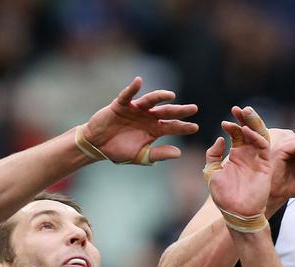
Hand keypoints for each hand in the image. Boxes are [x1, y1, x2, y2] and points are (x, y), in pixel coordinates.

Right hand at [82, 77, 197, 164]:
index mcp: (154, 130)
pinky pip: (127, 95)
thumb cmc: (119, 151)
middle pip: (166, 112)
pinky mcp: (121, 104)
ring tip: (171, 96)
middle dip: (179, 110)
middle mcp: (147, 117)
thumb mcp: (141, 156)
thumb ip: (159, 154)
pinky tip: (138, 81)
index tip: (195, 127)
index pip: (172, 127)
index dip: (183, 127)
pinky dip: (132, 88)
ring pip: (150, 101)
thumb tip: (178, 153)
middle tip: (193, 108)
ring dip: (160, 96)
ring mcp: (135, 109)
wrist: (98, 146)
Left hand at [205, 106, 271, 216]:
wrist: (236, 213)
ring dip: (253, 122)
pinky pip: (263, 146)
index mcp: (236, 156)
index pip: (237, 134)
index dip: (232, 126)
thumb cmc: (224, 197)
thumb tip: (219, 140)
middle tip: (237, 109)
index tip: (224, 123)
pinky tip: (247, 131)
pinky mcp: (265, 165)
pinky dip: (256, 137)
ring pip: (259, 134)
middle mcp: (248, 155)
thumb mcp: (211, 173)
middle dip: (244, 118)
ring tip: (245, 111)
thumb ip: (213, 156)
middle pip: (249, 130)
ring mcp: (257, 159)